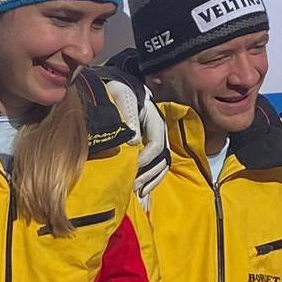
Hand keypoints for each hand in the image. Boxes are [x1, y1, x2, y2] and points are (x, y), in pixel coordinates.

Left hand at [103, 76, 170, 198]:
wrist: (119, 88)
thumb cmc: (119, 92)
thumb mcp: (122, 97)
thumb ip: (128, 116)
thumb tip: (133, 142)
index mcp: (155, 121)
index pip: (156, 144)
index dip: (146, 158)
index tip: (132, 165)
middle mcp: (159, 133)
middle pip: (162, 159)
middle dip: (148, 174)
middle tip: (133, 185)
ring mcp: (157, 141)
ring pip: (162, 166)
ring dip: (151, 181)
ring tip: (137, 193)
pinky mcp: (150, 149)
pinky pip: (158, 168)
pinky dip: (151, 181)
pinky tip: (142, 192)